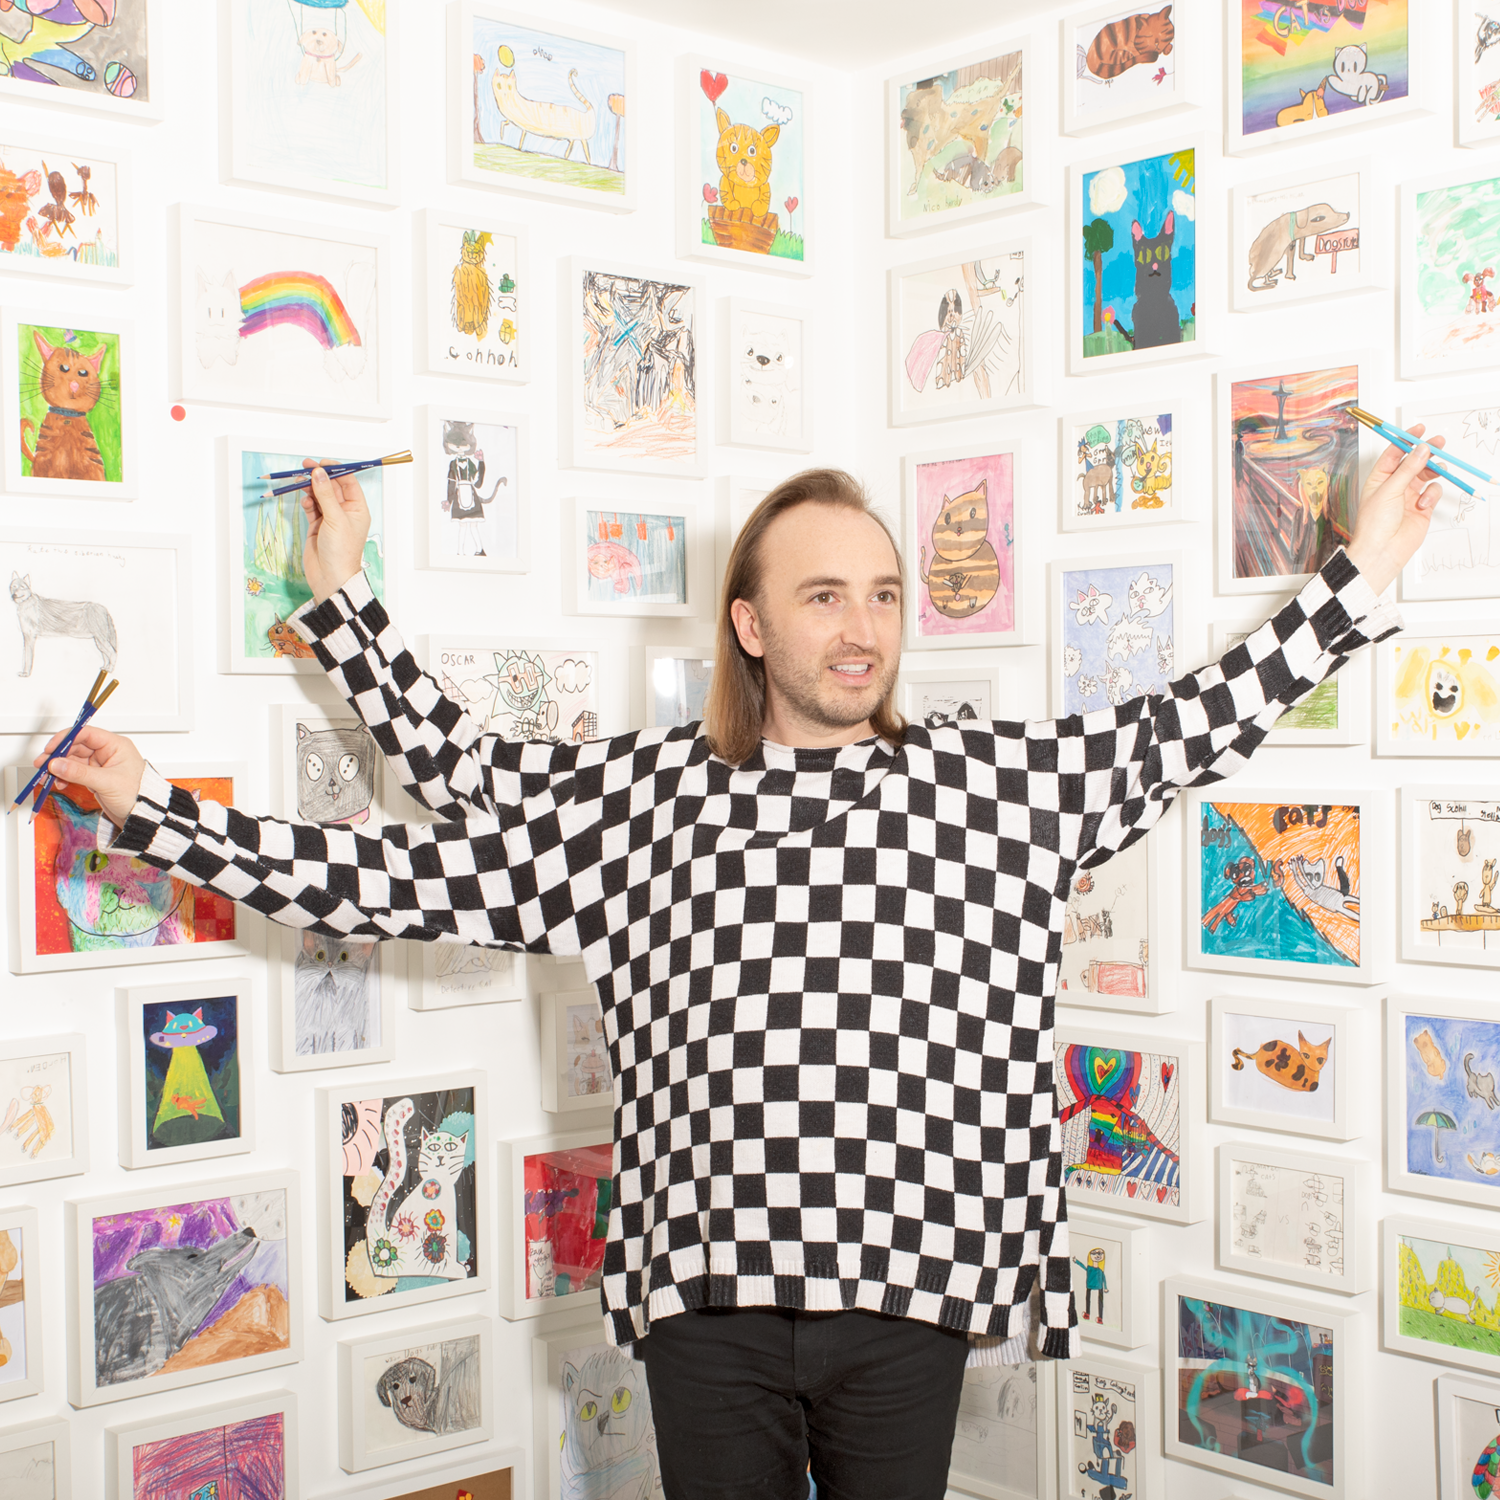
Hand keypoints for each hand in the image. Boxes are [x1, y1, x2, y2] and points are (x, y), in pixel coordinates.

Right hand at [33, 723, 145, 829]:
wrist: (143, 816)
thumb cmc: (137, 795)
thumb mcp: (107, 782)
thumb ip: (80, 772)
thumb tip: (56, 764)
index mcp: (116, 745)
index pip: (86, 734)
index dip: (66, 739)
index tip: (50, 749)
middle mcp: (107, 752)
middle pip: (75, 746)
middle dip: (57, 756)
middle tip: (42, 765)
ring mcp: (100, 764)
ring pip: (72, 760)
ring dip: (58, 768)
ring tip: (46, 777)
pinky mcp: (95, 776)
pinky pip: (74, 772)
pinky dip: (64, 776)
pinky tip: (58, 783)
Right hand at [299, 460, 370, 604]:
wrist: (330, 577)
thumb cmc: (341, 551)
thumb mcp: (335, 519)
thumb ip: (325, 495)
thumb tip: (319, 473)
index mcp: (358, 509)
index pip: (348, 482)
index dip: (336, 471)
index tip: (322, 463)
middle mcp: (345, 512)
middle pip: (332, 487)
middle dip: (319, 476)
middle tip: (305, 466)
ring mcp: (331, 518)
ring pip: (320, 496)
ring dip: (310, 488)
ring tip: (299, 481)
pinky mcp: (318, 525)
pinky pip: (312, 508)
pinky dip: (307, 502)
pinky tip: (305, 501)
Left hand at [1345, 423, 1443, 593]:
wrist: (1382, 550)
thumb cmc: (1375, 524)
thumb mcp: (1389, 489)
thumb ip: (1408, 468)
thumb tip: (1421, 449)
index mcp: (1379, 478)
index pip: (1393, 453)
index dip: (1406, 440)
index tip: (1419, 429)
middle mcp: (1394, 485)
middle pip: (1413, 462)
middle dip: (1426, 452)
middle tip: (1438, 443)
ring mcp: (1409, 496)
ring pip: (1426, 474)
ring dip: (1432, 471)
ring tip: (1436, 470)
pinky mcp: (1422, 507)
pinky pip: (1432, 492)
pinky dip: (1431, 495)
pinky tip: (1422, 504)